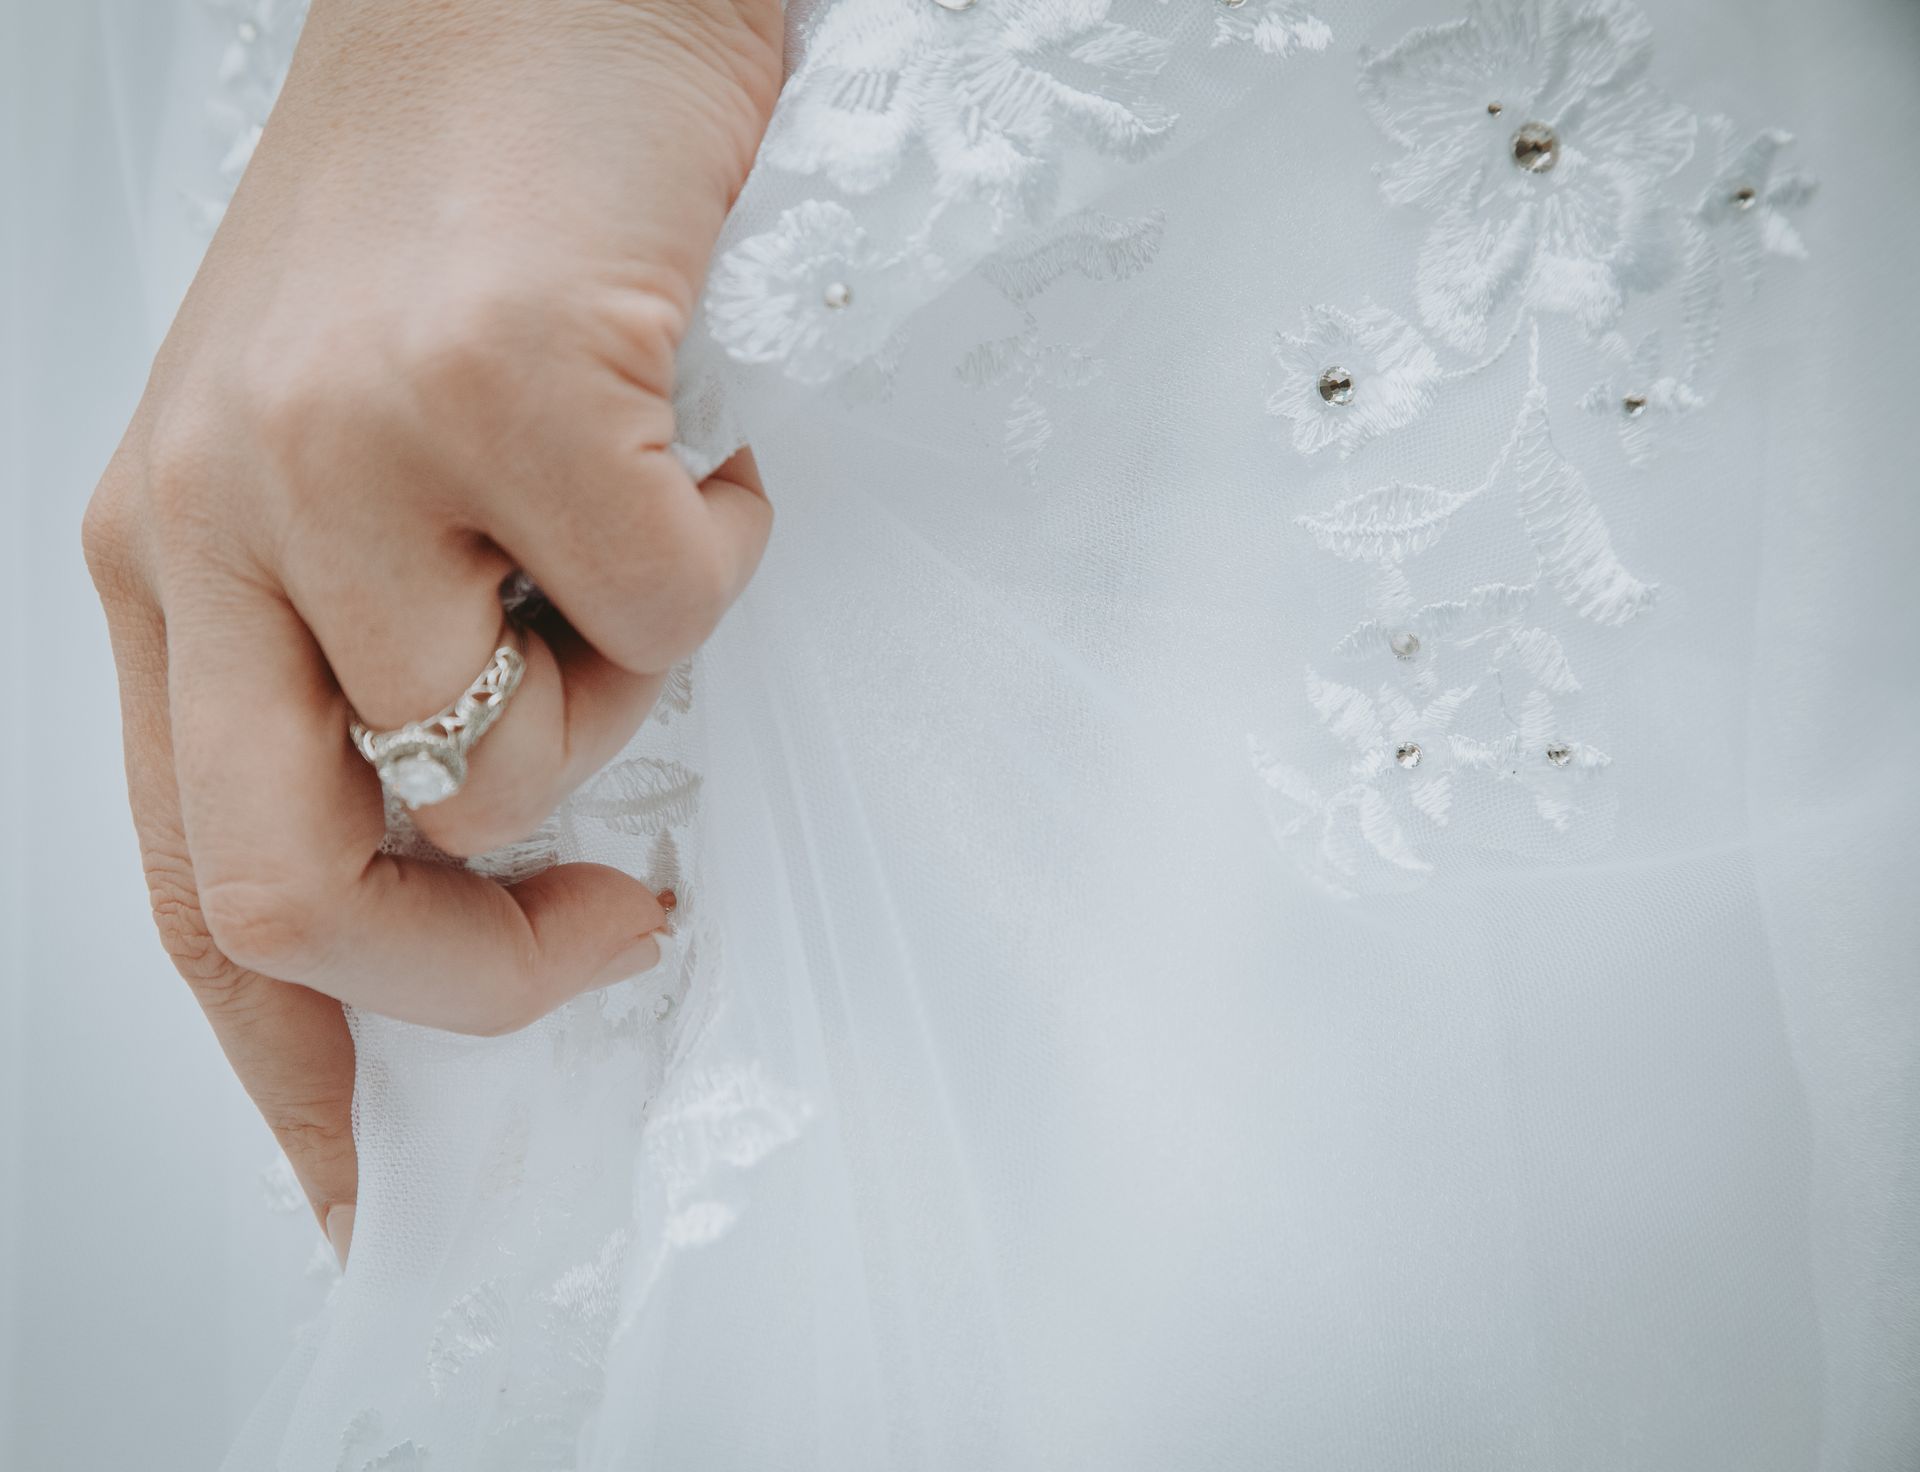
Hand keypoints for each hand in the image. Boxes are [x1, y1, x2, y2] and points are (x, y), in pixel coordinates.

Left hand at [80, 0, 781, 1260]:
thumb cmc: (461, 215)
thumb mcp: (347, 460)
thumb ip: (373, 659)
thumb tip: (494, 859)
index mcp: (168, 559)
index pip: (189, 886)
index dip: (291, 1068)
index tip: (371, 1183)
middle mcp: (212, 516)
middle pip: (296, 889)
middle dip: (480, 970)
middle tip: (613, 917)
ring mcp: (343, 448)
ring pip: (525, 745)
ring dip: (632, 673)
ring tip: (637, 520)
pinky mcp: (501, 384)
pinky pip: (668, 599)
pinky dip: (723, 540)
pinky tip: (695, 431)